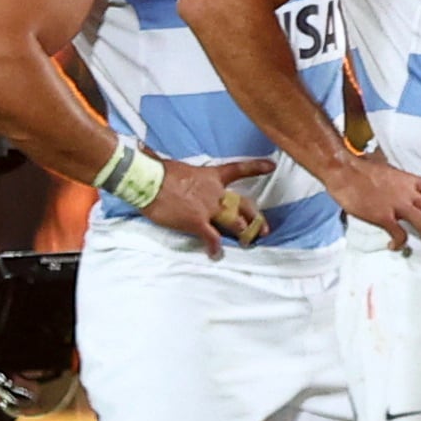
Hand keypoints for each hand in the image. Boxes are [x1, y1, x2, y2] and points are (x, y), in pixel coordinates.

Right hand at [147, 158, 269, 256]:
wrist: (149, 181)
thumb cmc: (159, 171)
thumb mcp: (180, 168)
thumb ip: (188, 176)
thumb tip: (178, 174)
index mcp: (212, 176)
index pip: (238, 169)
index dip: (256, 167)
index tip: (271, 166)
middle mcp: (216, 192)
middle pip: (243, 205)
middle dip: (255, 218)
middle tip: (263, 229)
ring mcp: (208, 208)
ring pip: (234, 223)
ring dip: (242, 233)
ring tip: (246, 243)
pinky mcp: (197, 222)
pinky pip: (211, 238)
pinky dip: (215, 247)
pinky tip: (215, 254)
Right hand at [329, 155, 420, 255]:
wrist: (343, 170)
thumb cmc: (362, 169)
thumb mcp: (389, 170)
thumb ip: (401, 181)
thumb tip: (403, 184)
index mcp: (411, 180)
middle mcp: (409, 192)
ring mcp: (397, 204)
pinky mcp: (383, 215)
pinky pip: (398, 233)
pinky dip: (400, 243)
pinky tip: (396, 247)